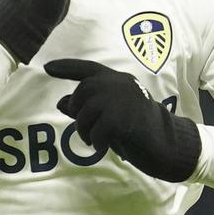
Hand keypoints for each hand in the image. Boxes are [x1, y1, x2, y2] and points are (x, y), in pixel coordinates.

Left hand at [44, 59, 200, 181]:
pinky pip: (96, 130)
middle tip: (86, 131)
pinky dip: (96, 141)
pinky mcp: (124, 117)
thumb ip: (86, 107)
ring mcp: (123, 98)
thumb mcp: (108, 116)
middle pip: (82, 92)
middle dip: (78, 112)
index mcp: (118, 80)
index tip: (47, 67)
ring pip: (86, 112)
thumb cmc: (137, 129)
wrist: (166, 143)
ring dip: (85, 130)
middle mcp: (120, 83)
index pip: (88, 68)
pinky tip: (103, 147)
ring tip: (95, 140)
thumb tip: (61, 102)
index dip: (66, 67)